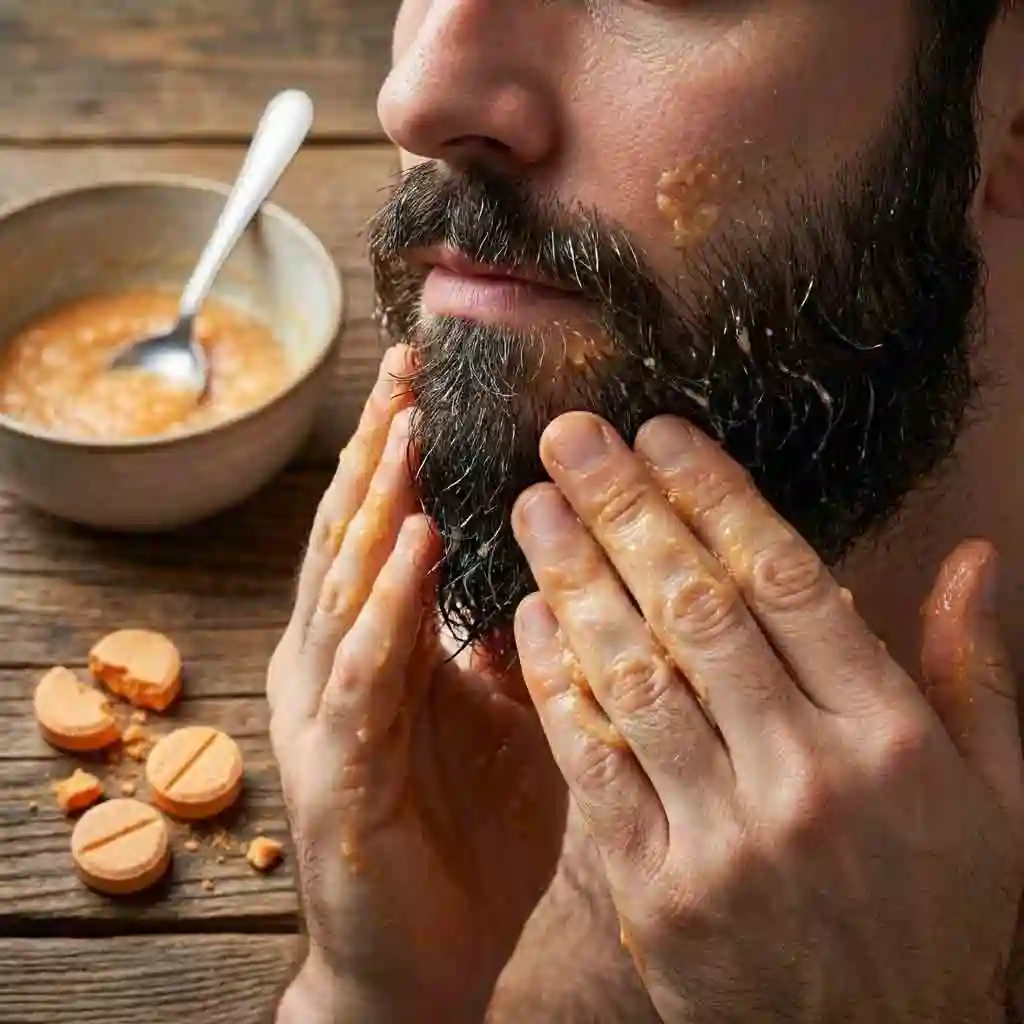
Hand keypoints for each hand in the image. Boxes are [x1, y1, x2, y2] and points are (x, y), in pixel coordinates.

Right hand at [268, 347, 566, 1022]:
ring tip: (405, 427)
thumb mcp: (501, 717)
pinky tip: (406, 544)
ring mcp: (326, 717)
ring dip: (377, 502)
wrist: (421, 962)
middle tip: (406, 367)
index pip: (379, 528)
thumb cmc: (460, 835)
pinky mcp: (337, 774)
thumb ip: (509, 643)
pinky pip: (365, 674)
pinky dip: (386, 604)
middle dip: (379, 447)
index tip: (427, 379)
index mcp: (374, 649)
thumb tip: (553, 567)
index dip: (397, 452)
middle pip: (351, 535)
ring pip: (346, 586)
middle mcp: (335, 667)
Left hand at [510, 411, 1023, 1023]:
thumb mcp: (998, 800)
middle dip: (625, 509)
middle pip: (697, 609)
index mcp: (891, 736)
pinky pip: (593, 765)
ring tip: (532, 503)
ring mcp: (725, 835)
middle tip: (570, 435)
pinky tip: (528, 615)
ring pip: (635, 675)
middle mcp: (806, 774)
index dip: (716, 496)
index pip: (788, 580)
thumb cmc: (933, 915)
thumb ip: (979, 673)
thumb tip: (974, 558)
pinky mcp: (656, 890)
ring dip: (574, 578)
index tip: (661, 435)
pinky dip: (557, 683)